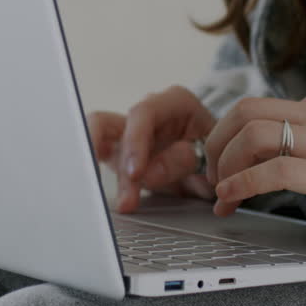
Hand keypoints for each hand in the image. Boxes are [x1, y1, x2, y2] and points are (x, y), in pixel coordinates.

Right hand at [87, 86, 216, 212]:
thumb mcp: (210, 154)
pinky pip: (96, 153)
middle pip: (116, 129)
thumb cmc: (214, 149)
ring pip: (102, 143)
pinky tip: (89, 184)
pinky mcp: (118, 150)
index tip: (136, 174)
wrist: (216, 158)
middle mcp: (147, 113)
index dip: (135, 143)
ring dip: (111, 176)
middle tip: (128, 199)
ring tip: (125, 203)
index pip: (143, 113)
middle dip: (121, 168)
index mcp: (174, 102)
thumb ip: (184, 162)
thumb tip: (152, 173)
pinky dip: (92, 168)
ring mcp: (129, 130)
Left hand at [204, 90, 305, 245]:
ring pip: (254, 136)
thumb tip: (259, 156)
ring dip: (225, 167)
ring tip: (220, 193)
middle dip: (216, 145)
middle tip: (210, 176)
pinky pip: (275, 171)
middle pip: (246, 113)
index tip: (217, 161)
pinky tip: (233, 198)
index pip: (255, 106)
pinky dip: (242, 184)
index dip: (224, 133)